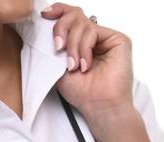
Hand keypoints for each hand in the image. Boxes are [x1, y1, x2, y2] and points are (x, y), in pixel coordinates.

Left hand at [42, 5, 135, 130]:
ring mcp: (106, 38)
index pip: (70, 17)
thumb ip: (55, 45)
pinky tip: (85, 65)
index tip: (45, 15)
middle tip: (58, 48)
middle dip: (62, 28)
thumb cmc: (82, 93)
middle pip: (74, 15)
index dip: (58, 11)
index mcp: (81, 42)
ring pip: (82, 23)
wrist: (100, 107)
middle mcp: (94, 38)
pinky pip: (93, 30)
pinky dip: (84, 47)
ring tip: (74, 66)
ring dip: (73, 45)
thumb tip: (47, 23)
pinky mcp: (118, 39)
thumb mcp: (59, 67)